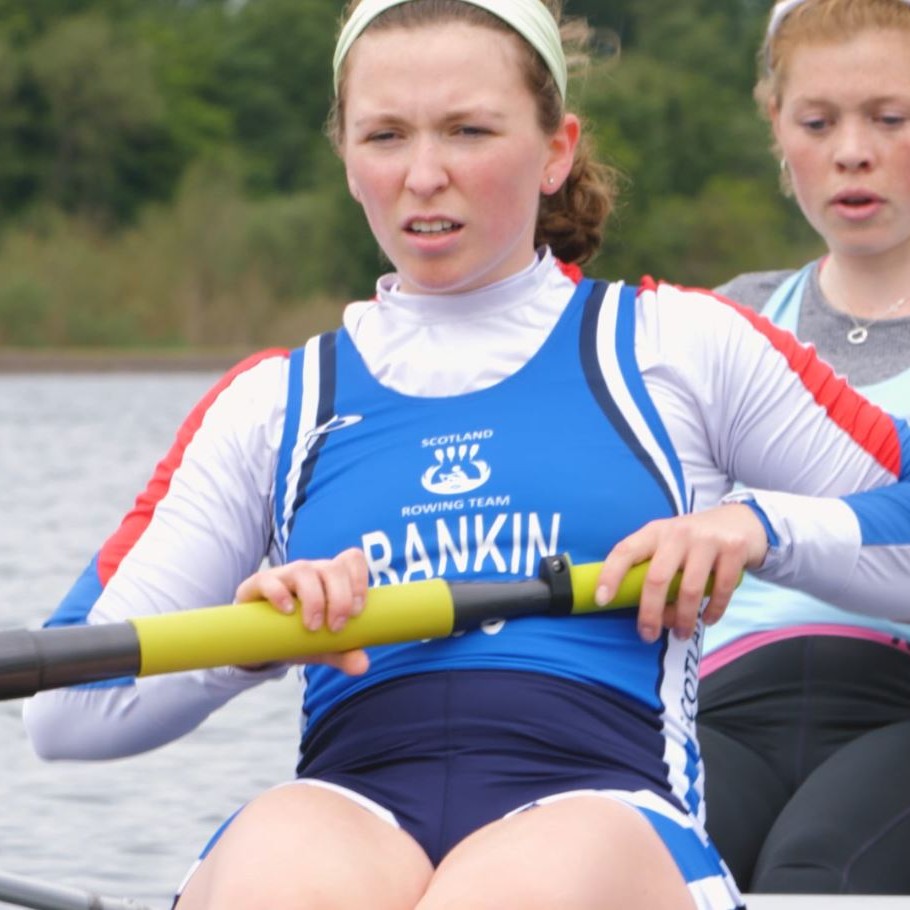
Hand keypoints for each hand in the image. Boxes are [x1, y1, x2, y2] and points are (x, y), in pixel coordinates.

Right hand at [234, 548, 370, 674]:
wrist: (260, 639)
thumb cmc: (298, 634)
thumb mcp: (323, 647)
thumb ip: (344, 654)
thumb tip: (362, 666)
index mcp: (331, 579)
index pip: (352, 560)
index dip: (359, 580)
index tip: (358, 612)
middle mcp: (312, 571)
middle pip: (333, 568)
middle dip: (340, 598)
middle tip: (336, 628)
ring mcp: (285, 574)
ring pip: (304, 570)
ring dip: (314, 599)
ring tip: (312, 627)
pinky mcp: (260, 583)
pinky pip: (269, 580)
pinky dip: (279, 594)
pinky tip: (287, 612)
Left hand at [595, 504, 767, 643]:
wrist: (740, 521)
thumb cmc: (694, 542)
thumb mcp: (669, 545)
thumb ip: (655, 569)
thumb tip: (645, 614)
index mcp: (654, 532)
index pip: (625, 551)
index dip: (610, 575)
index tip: (602, 600)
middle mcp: (677, 533)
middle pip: (657, 578)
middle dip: (650, 613)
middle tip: (648, 635)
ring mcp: (706, 540)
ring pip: (689, 589)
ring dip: (684, 618)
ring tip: (682, 633)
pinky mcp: (732, 549)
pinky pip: (720, 589)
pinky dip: (713, 610)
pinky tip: (707, 620)